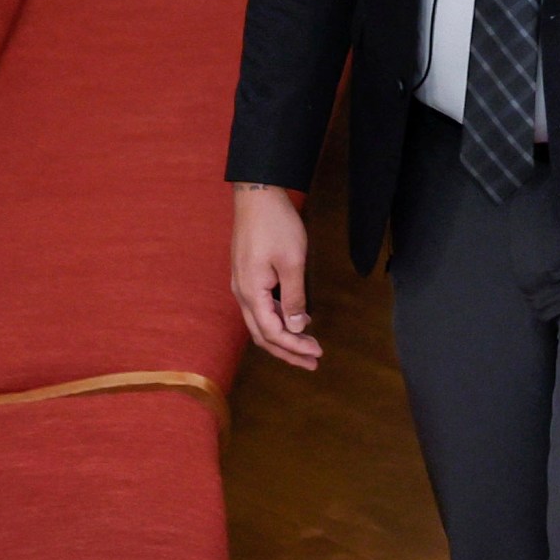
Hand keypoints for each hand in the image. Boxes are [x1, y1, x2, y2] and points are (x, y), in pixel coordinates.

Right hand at [230, 183, 321, 369]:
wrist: (257, 197)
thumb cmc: (276, 226)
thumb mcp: (291, 262)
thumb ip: (294, 297)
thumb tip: (295, 327)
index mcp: (251, 293)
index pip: (272, 333)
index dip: (294, 347)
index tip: (317, 354)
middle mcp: (241, 294)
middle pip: (262, 334)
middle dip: (288, 351)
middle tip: (313, 362)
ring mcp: (243, 285)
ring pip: (260, 323)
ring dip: (283, 338)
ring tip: (307, 347)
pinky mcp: (248, 277)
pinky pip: (261, 308)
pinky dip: (278, 320)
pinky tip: (297, 322)